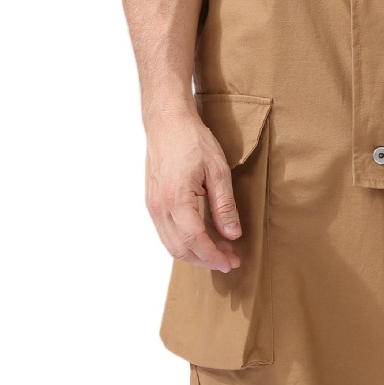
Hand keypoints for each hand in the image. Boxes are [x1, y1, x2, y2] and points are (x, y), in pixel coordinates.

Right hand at [145, 109, 242, 269]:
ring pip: (170, 244)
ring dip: (194, 253)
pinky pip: (165, 232)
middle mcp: (159, 207)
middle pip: (180, 249)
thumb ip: (225, 206)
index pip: (195, 241)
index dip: (214, 256)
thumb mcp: (218, 171)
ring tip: (219, 251)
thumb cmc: (192, 140)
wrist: (167, 121)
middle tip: (229, 260)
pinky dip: (183, 242)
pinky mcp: (151, 201)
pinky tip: (202, 238)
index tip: (231, 263)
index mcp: (176, 199)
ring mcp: (152, 205)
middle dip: (206, 260)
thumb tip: (232, 234)